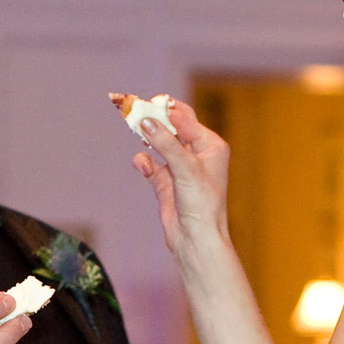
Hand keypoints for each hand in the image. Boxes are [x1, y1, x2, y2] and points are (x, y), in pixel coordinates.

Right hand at [132, 101, 231, 261]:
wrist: (196, 240)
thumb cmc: (203, 205)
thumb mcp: (186, 168)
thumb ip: (165, 143)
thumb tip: (146, 121)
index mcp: (210, 145)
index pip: (184, 119)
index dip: (165, 109)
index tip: (145, 103)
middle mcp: (197, 154)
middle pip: (171, 127)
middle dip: (153, 119)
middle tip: (134, 109)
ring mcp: (180, 168)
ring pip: (158, 144)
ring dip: (147, 139)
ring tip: (133, 127)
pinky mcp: (166, 183)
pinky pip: (150, 165)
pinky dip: (144, 162)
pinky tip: (142, 165)